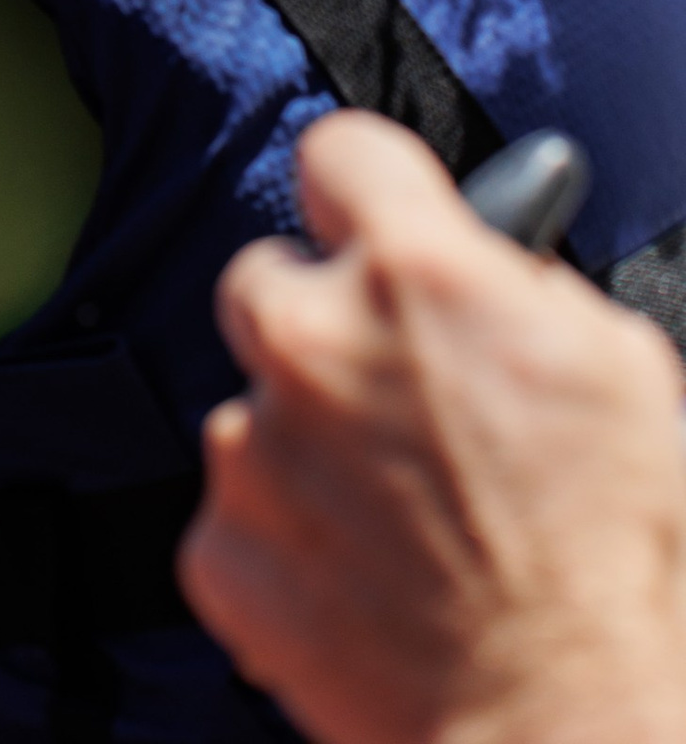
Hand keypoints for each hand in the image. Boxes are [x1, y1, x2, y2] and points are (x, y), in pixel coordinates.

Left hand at [182, 112, 685, 743]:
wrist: (566, 728)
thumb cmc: (613, 571)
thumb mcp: (619, 373)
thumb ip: (526, 286)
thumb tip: (492, 256)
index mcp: (418, 276)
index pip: (340, 153)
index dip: (360, 192)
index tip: (367, 219)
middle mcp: (317, 340)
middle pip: (271, 279)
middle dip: (322, 324)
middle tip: (387, 392)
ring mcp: (255, 444)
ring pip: (255, 404)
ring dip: (307, 442)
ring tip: (397, 516)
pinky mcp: (220, 543)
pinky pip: (235, 508)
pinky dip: (284, 535)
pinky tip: (361, 574)